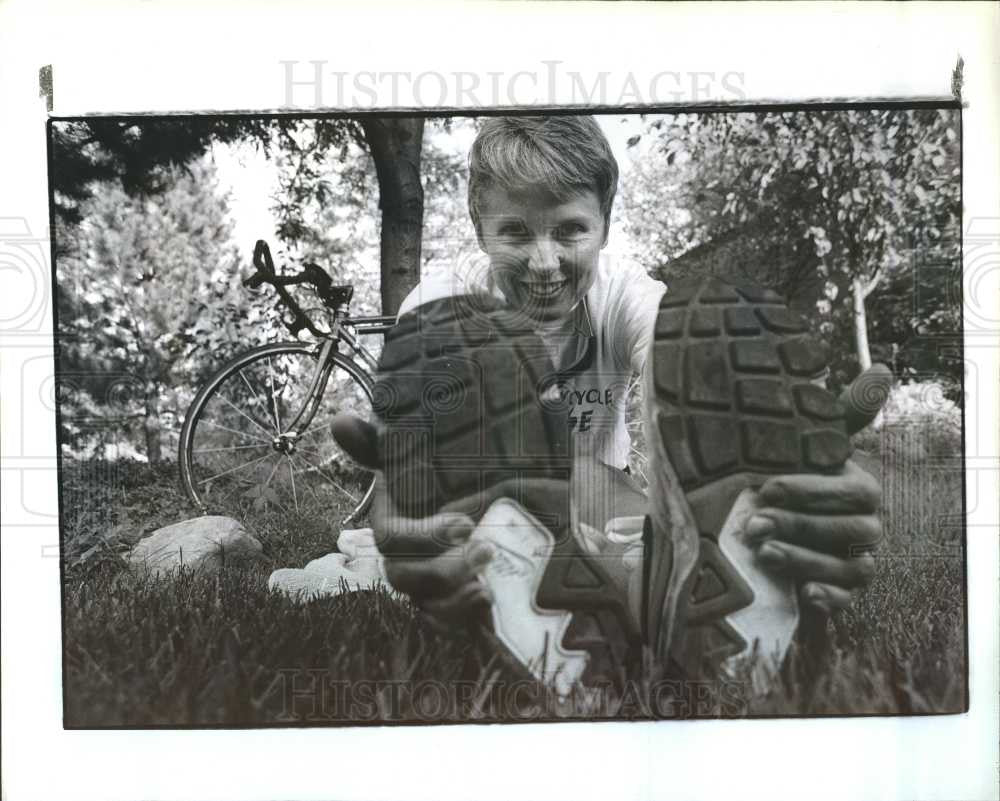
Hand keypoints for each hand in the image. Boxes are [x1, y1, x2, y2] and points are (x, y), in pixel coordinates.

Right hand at [331, 413, 571, 625]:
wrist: (483, 504)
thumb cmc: (442, 477)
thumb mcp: (417, 454)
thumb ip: (378, 442)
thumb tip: (340, 422)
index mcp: (392, 521)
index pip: (392, 539)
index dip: (425, 536)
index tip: (466, 522)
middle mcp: (401, 558)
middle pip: (406, 578)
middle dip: (445, 570)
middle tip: (485, 551)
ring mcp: (422, 584)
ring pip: (423, 606)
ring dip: (452, 601)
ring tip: (485, 587)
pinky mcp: (446, 603)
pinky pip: (442, 624)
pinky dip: (461, 618)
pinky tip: (486, 601)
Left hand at [747, 364, 891, 614]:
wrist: (758, 537)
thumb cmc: (784, 485)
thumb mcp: (801, 447)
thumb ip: (839, 414)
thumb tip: (881, 371)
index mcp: (856, 487)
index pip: (851, 489)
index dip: (810, 490)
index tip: (765, 487)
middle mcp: (864, 524)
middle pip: (850, 528)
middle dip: (799, 524)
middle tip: (754, 522)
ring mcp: (856, 560)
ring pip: (851, 566)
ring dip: (806, 559)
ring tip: (764, 553)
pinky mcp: (842, 594)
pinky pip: (848, 601)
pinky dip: (828, 598)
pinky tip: (804, 593)